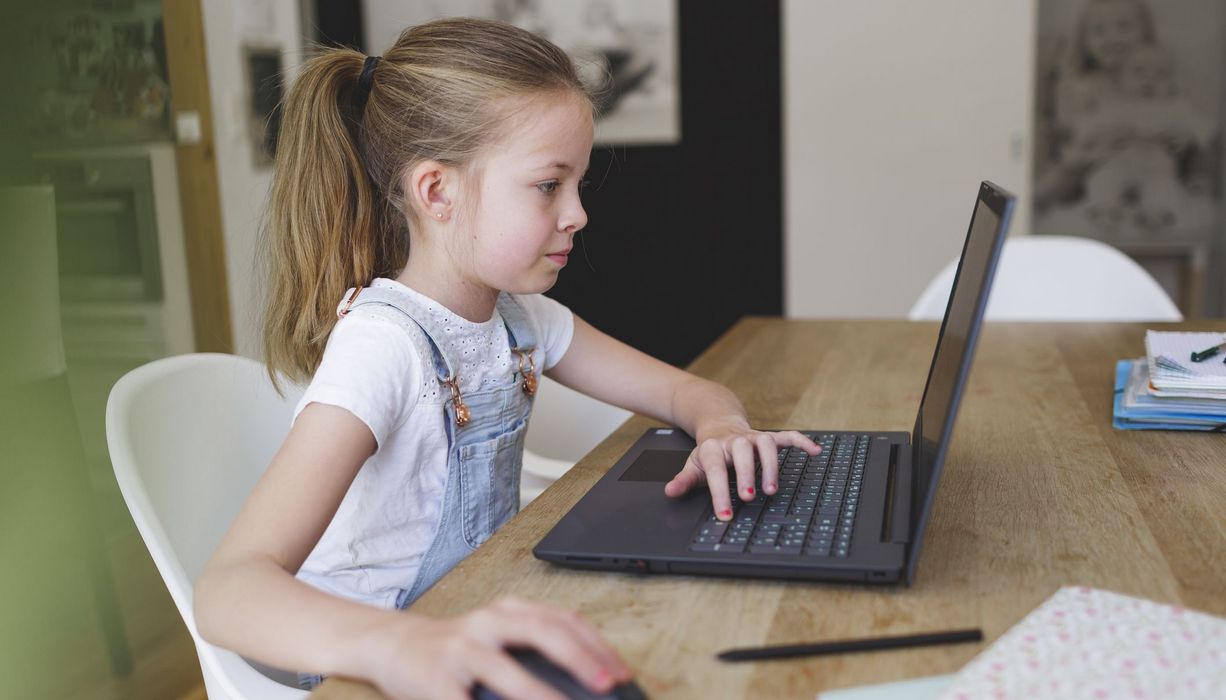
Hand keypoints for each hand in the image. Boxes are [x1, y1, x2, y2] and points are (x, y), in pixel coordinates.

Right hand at [368, 596, 632, 699]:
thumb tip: (586, 681)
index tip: (623, 673)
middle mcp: (486, 623)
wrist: (391, 645)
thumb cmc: (456, 649)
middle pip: (540, 631)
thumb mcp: (496, 638)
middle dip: (579, 657)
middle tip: (608, 684)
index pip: (562, 620)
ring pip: (504, 668)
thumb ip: (533, 652)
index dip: (596, 645)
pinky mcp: (435, 681)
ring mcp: (459, 651)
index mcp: (507, 611)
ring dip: (539, 694)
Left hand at [662, 423, 821, 520]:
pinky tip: (814, 451)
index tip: (725, 514)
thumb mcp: (693, 465)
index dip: (720, 492)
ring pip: (765, 444)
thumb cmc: (709, 452)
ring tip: (772, 488)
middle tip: (749, 496)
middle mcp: (735, 441)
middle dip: (746, 474)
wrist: (719, 424)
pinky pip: (787, 436)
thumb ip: (684, 481)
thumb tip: (670, 492)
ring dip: (771, 464)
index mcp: (713, 449)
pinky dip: (801, 441)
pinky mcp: (768, 436)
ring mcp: (753, 437)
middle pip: (742, 453)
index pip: (715, 470)